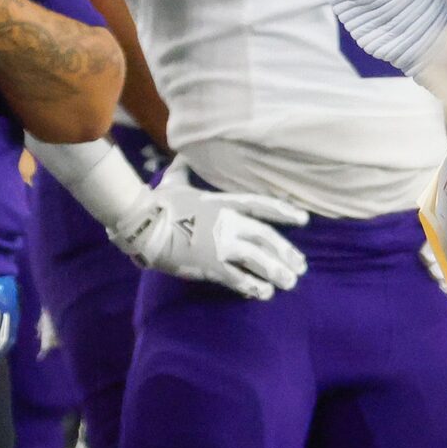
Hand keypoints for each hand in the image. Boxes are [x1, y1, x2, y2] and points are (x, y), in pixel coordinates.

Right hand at [113, 170, 309, 299]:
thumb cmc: (158, 203)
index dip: (284, 211)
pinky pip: (238, 278)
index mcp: (222, 203)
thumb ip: (185, 169)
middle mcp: (228, 224)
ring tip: (290, 282)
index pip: (260, 205)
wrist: (142, 225)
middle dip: (286, 252)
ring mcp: (221, 246)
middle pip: (266, 238)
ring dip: (276, 272)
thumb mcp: (175, 181)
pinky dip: (253, 287)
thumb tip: (184, 153)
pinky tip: (265, 293)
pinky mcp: (211, 266)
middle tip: (300, 265)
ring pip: (258, 260)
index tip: (304, 219)